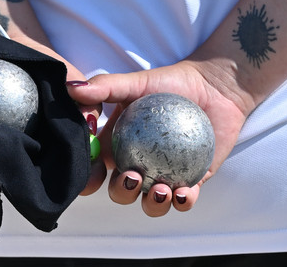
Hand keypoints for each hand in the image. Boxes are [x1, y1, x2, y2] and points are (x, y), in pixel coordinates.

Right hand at [68, 59, 252, 216]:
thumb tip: (73, 88)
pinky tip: (183, 193)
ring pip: (152, 203)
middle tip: (133, 177)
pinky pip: (184, 199)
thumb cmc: (170, 82)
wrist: (213, 86)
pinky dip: (182, 201)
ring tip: (161, 189)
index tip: (92, 176)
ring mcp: (163, 176)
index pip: (95, 168)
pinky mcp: (191, 182)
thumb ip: (105, 87)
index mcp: (118, 147)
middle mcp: (137, 166)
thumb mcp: (135, 82)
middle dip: (122, 193)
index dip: (87, 179)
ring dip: (152, 204)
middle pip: (121, 191)